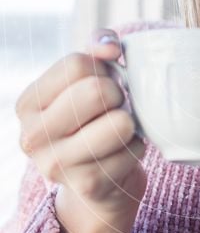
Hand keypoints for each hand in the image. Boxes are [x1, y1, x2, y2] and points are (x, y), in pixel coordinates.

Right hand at [15, 30, 147, 217]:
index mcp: (28, 104)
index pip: (77, 63)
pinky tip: (122, 153)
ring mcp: (56, 164)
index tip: (100, 84)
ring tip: (118, 129)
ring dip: (129, 122)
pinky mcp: (87, 185)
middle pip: (97, 90)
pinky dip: (137, 148)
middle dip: (117, 94)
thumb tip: (109, 47)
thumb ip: (98, 48)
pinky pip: (133, 149)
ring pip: (120, 123)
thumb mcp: (89, 78)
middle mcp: (33, 136)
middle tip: (114, 107)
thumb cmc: (94, 118)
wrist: (98, 181)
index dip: (101, 69)